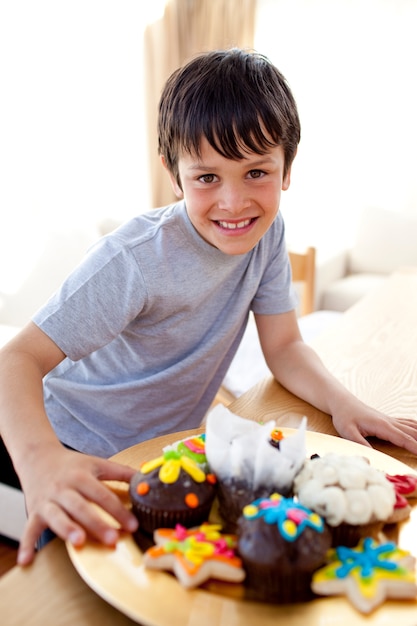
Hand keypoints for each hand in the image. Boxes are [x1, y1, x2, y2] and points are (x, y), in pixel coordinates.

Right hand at [17, 445, 138, 565]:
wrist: (38, 457)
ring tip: (79, 541)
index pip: (103, 495)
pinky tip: (28, 560)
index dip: (118, 510)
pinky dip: (27, 544)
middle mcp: (64, 488)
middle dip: (97, 523)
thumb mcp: (96, 463)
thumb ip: (120, 472)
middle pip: (81, 507)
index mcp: (81, 477)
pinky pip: (29, 529)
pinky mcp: (35, 512)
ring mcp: (48, 501)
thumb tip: (144, 479)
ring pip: (57, 516)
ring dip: (67, 529)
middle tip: (112, 538)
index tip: (133, 525)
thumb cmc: (71, 464)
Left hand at [332, 402, 416, 454]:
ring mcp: (391, 420)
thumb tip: (371, 455)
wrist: (342, 402)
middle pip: (413, 433)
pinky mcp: (389, 420)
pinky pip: (409, 424)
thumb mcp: (346, 431)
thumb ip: (359, 442)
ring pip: (414, 427)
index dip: (416, 447)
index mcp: (382, 425)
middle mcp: (390, 422)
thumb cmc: (344, 416)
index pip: (403, 438)